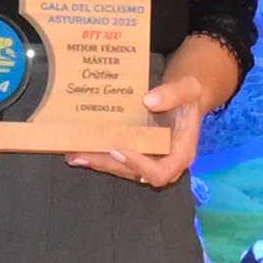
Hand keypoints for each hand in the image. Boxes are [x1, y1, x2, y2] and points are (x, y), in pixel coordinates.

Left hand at [69, 56, 217, 189]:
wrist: (184, 98)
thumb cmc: (188, 95)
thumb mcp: (188, 88)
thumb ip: (173, 93)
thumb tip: (149, 100)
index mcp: (182, 153)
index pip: (161, 172)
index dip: (139, 165)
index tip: (118, 149)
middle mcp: (165, 162)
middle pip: (135, 174)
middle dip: (108, 164)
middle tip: (83, 153)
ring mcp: (150, 160)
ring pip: (123, 169)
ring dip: (99, 163)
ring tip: (74, 154)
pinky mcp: (138, 154)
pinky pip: (118, 161)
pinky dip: (99, 156)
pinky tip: (78, 149)